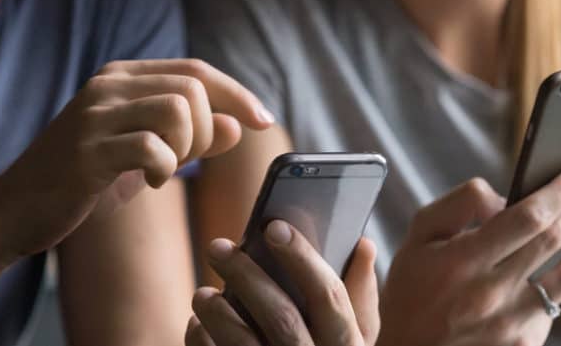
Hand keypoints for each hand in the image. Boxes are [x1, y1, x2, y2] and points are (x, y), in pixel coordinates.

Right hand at [0, 59, 274, 257]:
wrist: (14, 211)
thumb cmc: (84, 182)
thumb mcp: (143, 156)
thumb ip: (190, 138)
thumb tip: (236, 125)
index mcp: (122, 78)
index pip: (196, 71)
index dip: (237, 95)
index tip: (263, 121)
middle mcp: (107, 85)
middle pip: (193, 88)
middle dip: (205, 131)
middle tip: (183, 161)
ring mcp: (94, 114)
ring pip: (178, 109)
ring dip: (186, 147)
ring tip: (162, 170)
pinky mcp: (86, 149)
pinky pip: (152, 146)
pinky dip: (164, 168)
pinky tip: (147, 183)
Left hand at [186, 221, 378, 345]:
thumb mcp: (356, 340)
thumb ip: (360, 297)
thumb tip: (362, 243)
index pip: (329, 296)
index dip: (303, 258)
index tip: (273, 226)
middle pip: (282, 317)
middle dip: (247, 276)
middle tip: (218, 246)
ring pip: (245, 345)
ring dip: (218, 313)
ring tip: (202, 292)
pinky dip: (204, 344)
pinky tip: (198, 324)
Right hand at [377, 165, 560, 345]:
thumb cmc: (411, 296)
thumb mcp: (417, 239)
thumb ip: (457, 205)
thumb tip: (501, 198)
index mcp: (461, 261)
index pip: (528, 216)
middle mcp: (490, 293)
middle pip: (555, 238)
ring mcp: (512, 323)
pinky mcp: (525, 344)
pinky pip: (555, 305)